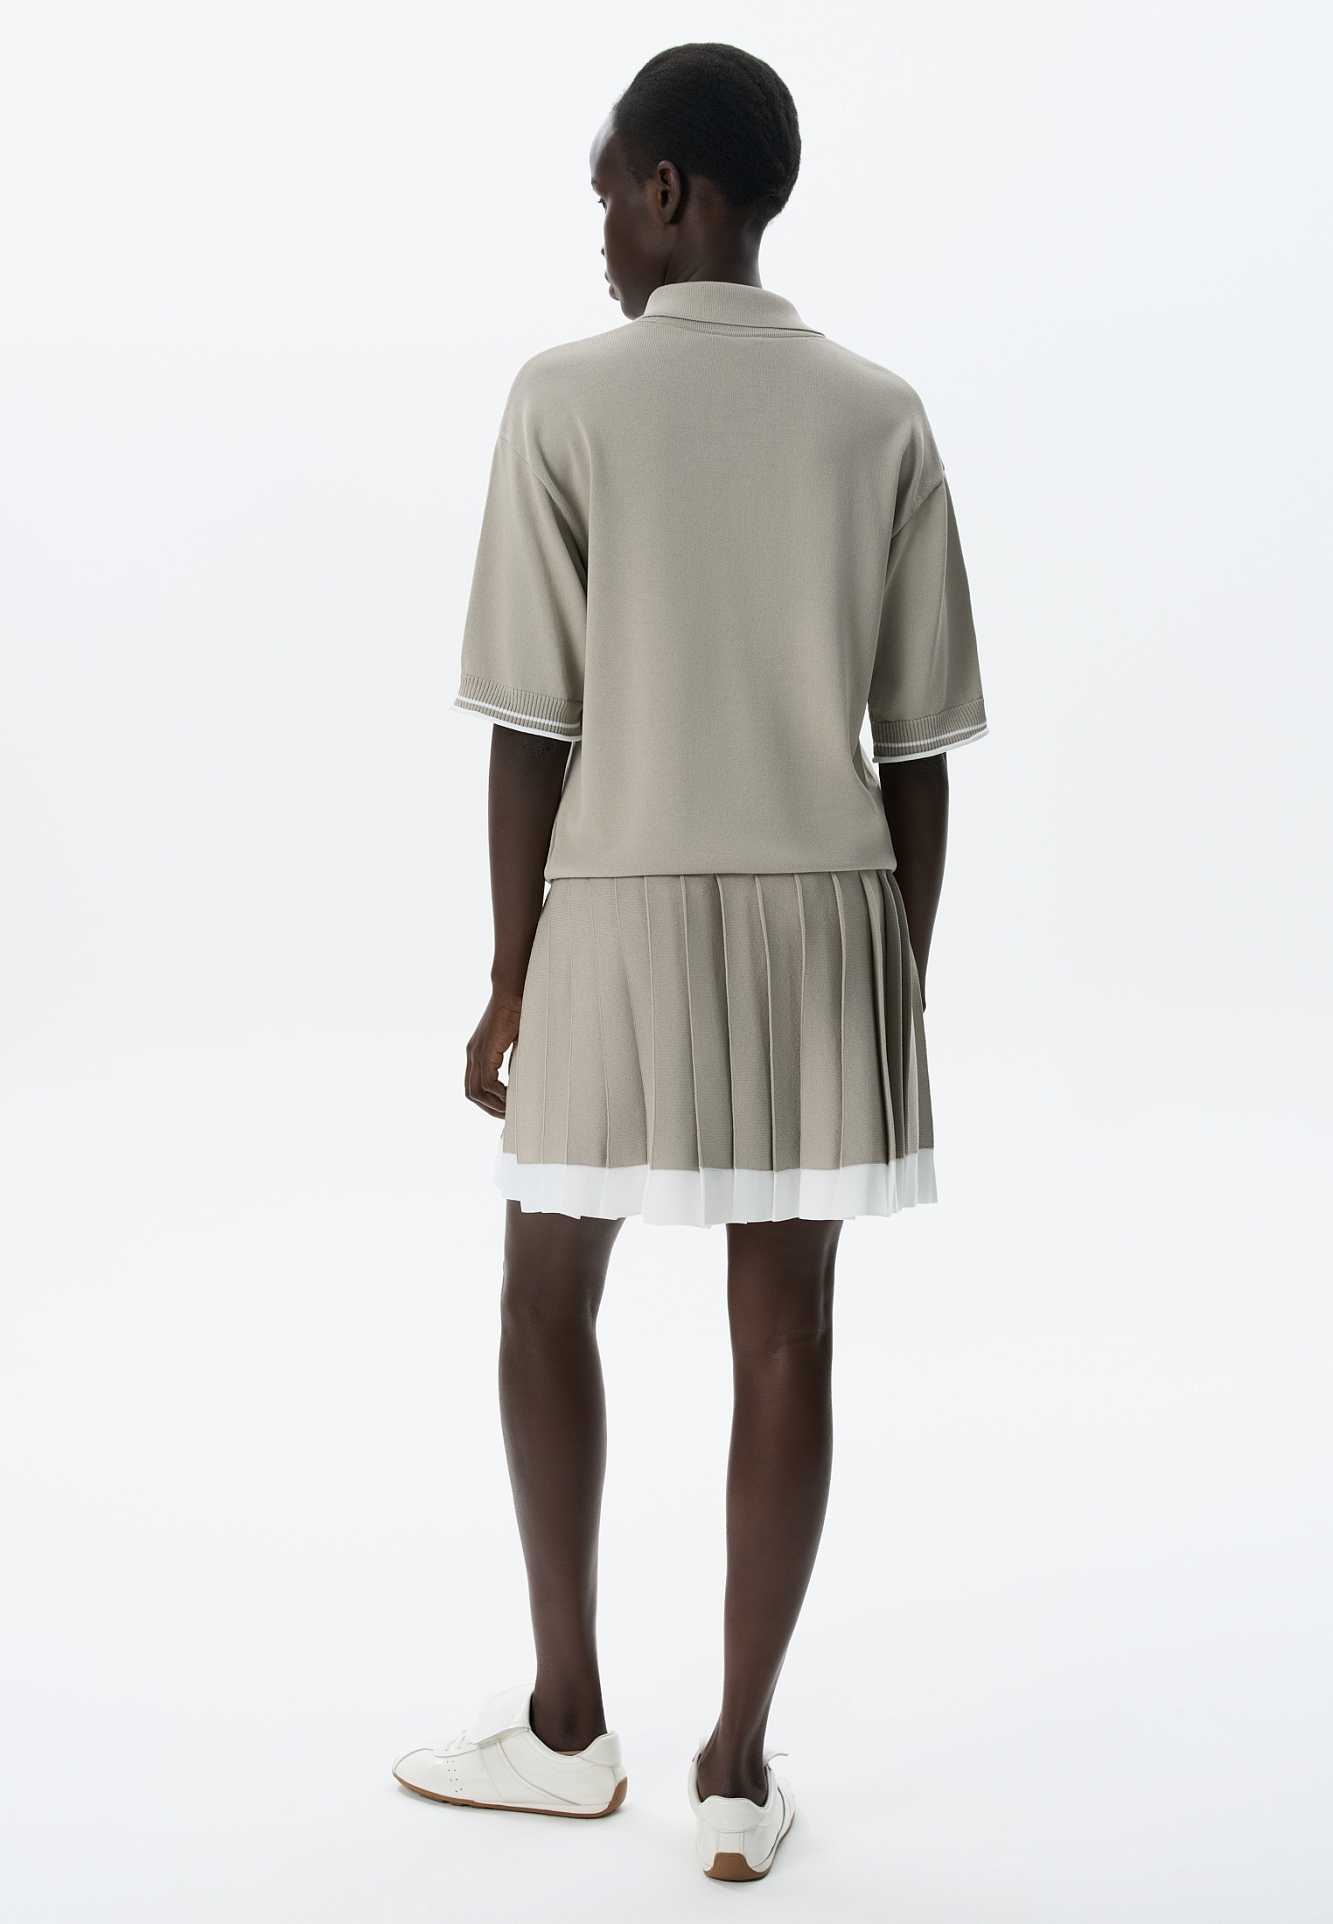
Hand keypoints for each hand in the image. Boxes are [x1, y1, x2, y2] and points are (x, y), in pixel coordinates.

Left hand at [464, 989, 522, 1117]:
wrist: (512, 992)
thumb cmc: (518, 1012)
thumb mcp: (514, 1042)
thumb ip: (511, 1060)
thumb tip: (518, 1080)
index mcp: (476, 1052)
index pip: (473, 1086)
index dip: (486, 1101)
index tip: (503, 1109)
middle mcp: (472, 1054)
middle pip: (471, 1093)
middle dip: (488, 1108)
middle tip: (506, 1117)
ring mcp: (475, 1053)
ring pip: (476, 1091)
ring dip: (494, 1105)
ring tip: (511, 1111)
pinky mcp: (484, 1051)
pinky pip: (487, 1083)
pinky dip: (499, 1094)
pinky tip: (512, 1097)